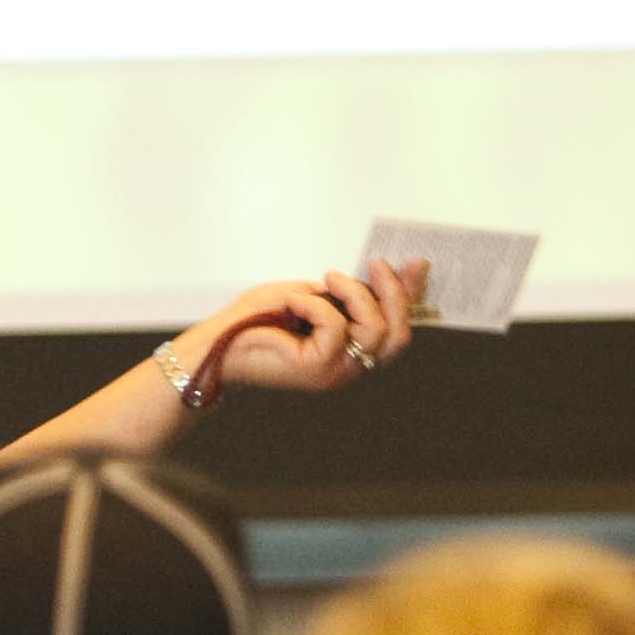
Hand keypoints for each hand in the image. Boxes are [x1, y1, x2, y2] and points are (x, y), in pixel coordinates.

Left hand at [194, 260, 421, 399]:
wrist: (218, 344)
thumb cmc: (258, 319)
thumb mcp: (309, 295)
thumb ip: (342, 294)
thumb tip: (374, 272)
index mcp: (350, 352)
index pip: (395, 328)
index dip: (410, 296)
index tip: (416, 263)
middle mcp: (350, 367)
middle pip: (398, 335)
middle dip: (395, 294)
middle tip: (377, 263)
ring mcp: (336, 372)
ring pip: (376, 330)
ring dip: (354, 293)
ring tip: (329, 278)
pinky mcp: (317, 369)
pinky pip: (336, 327)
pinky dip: (316, 305)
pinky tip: (294, 302)